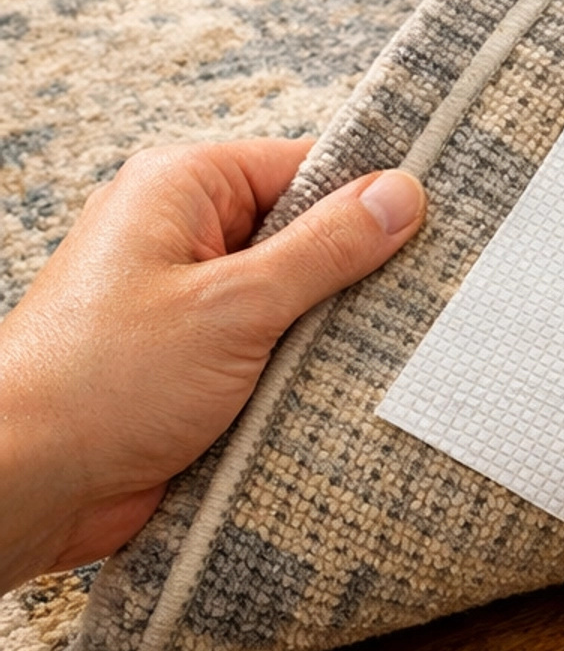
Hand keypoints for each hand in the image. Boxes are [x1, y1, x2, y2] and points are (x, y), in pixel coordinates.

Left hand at [0, 141, 424, 588]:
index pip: (301, 165)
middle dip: (354, 273)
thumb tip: (398, 194)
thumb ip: (323, 249)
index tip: (436, 222)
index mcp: (179, 189)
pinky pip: (269, 353)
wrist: (26, 485)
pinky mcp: (191, 366)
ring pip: (291, 301)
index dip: (368, 194)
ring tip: (388, 351)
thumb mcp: (232, 306)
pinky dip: (303, 374)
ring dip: (328, 334)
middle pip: (302, 233)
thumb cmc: (98, 383)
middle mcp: (179, 236)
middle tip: (424, 297)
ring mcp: (186, 304)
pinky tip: (345, 392)